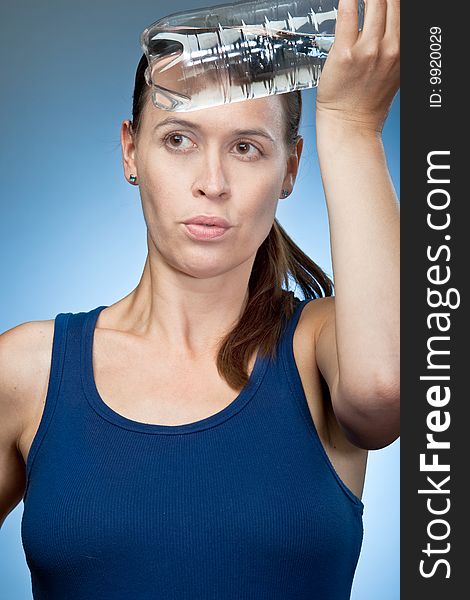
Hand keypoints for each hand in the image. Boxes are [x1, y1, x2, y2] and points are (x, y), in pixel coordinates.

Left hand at [316, 0, 399, 134]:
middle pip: (390, 0)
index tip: (387, 0)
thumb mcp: (393, 72)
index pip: (403, 9)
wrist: (350, 126)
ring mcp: (368, 50)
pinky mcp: (345, 53)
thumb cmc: (366, 103)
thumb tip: (388, 26)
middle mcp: (390, 47)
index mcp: (403, 50)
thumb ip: (393, 46)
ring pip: (373, 1)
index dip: (393, 0)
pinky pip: (347, 14)